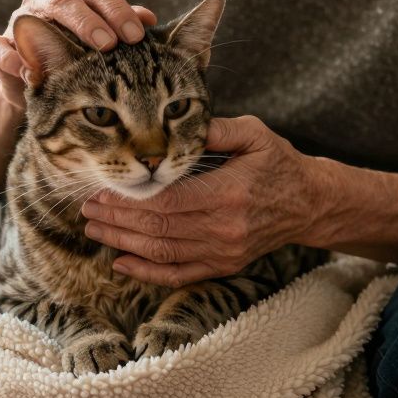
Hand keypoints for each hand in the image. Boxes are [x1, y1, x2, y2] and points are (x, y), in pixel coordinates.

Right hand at [0, 0, 156, 107]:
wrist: (38, 80)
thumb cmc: (78, 53)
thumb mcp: (104, 39)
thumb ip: (122, 26)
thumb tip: (149, 18)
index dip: (118, 10)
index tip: (137, 35)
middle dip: (90, 20)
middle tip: (111, 44)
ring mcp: (18, 20)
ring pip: (31, 15)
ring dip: (53, 35)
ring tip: (72, 59)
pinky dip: (9, 56)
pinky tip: (26, 70)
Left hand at [80, 116, 318, 286]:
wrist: (310, 204)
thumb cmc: (278, 163)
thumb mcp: (254, 134)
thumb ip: (215, 129)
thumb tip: (175, 122)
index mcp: (229, 193)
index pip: (167, 201)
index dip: (129, 199)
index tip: (102, 189)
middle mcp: (225, 228)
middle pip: (158, 228)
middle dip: (117, 219)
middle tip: (87, 208)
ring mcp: (224, 251)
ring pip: (163, 252)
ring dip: (123, 242)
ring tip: (95, 229)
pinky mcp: (224, 265)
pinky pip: (179, 275)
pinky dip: (146, 272)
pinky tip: (121, 262)